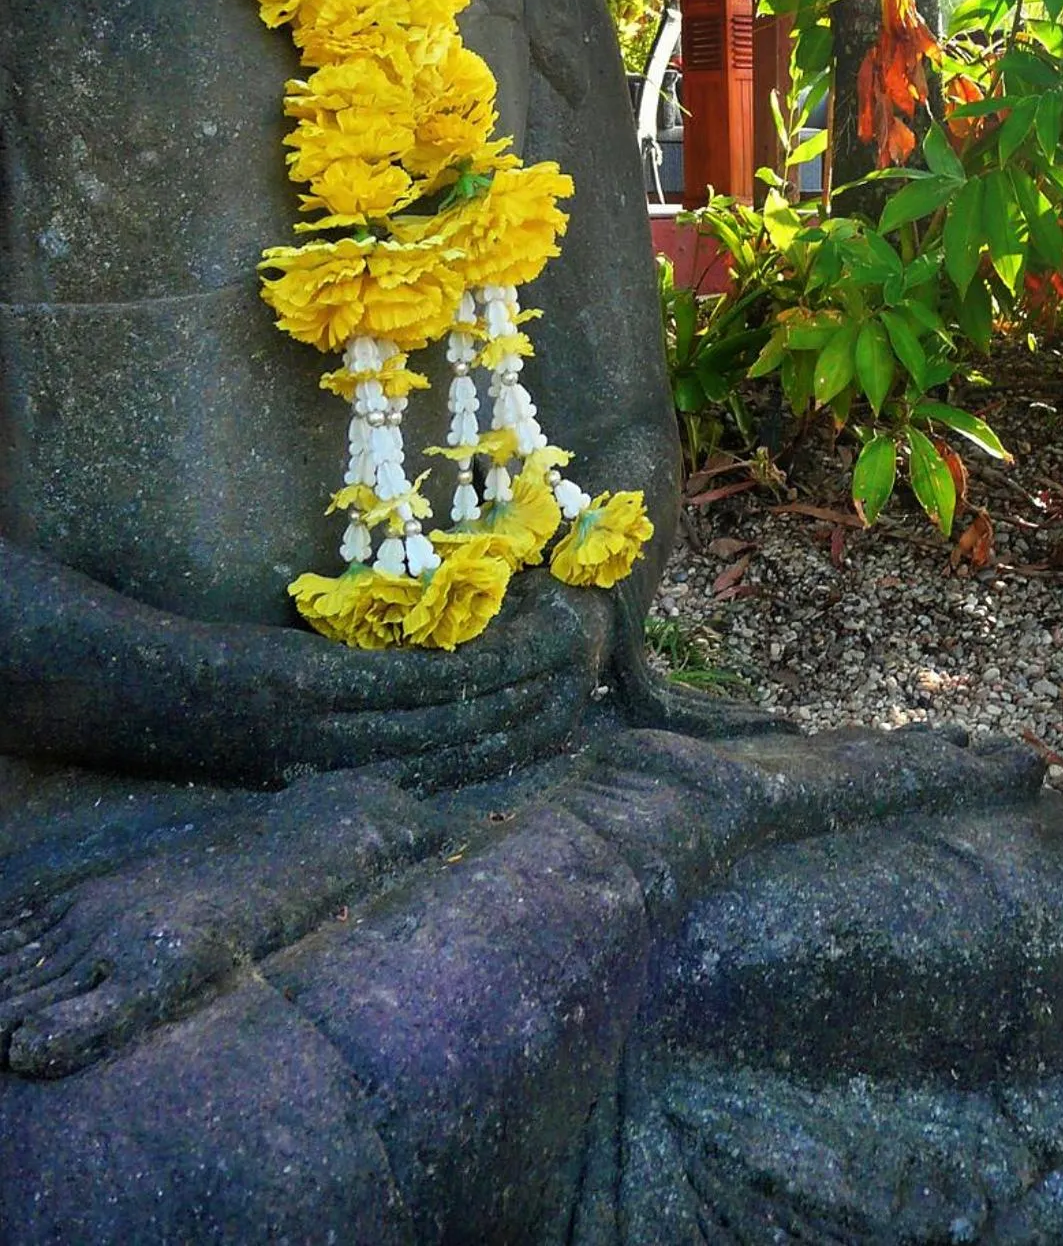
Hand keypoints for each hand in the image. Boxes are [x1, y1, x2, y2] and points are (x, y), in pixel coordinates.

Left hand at [0, 543, 613, 786]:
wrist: (112, 689)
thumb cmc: (187, 702)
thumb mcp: (273, 714)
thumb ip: (334, 711)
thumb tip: (395, 685)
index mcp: (337, 773)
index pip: (445, 770)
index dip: (510, 748)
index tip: (563, 722)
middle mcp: (342, 762)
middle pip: (463, 749)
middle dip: (532, 720)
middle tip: (591, 686)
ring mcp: (329, 729)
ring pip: (448, 719)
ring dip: (518, 691)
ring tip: (571, 656)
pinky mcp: (313, 689)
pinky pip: (409, 686)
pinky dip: (469, 671)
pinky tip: (509, 649)